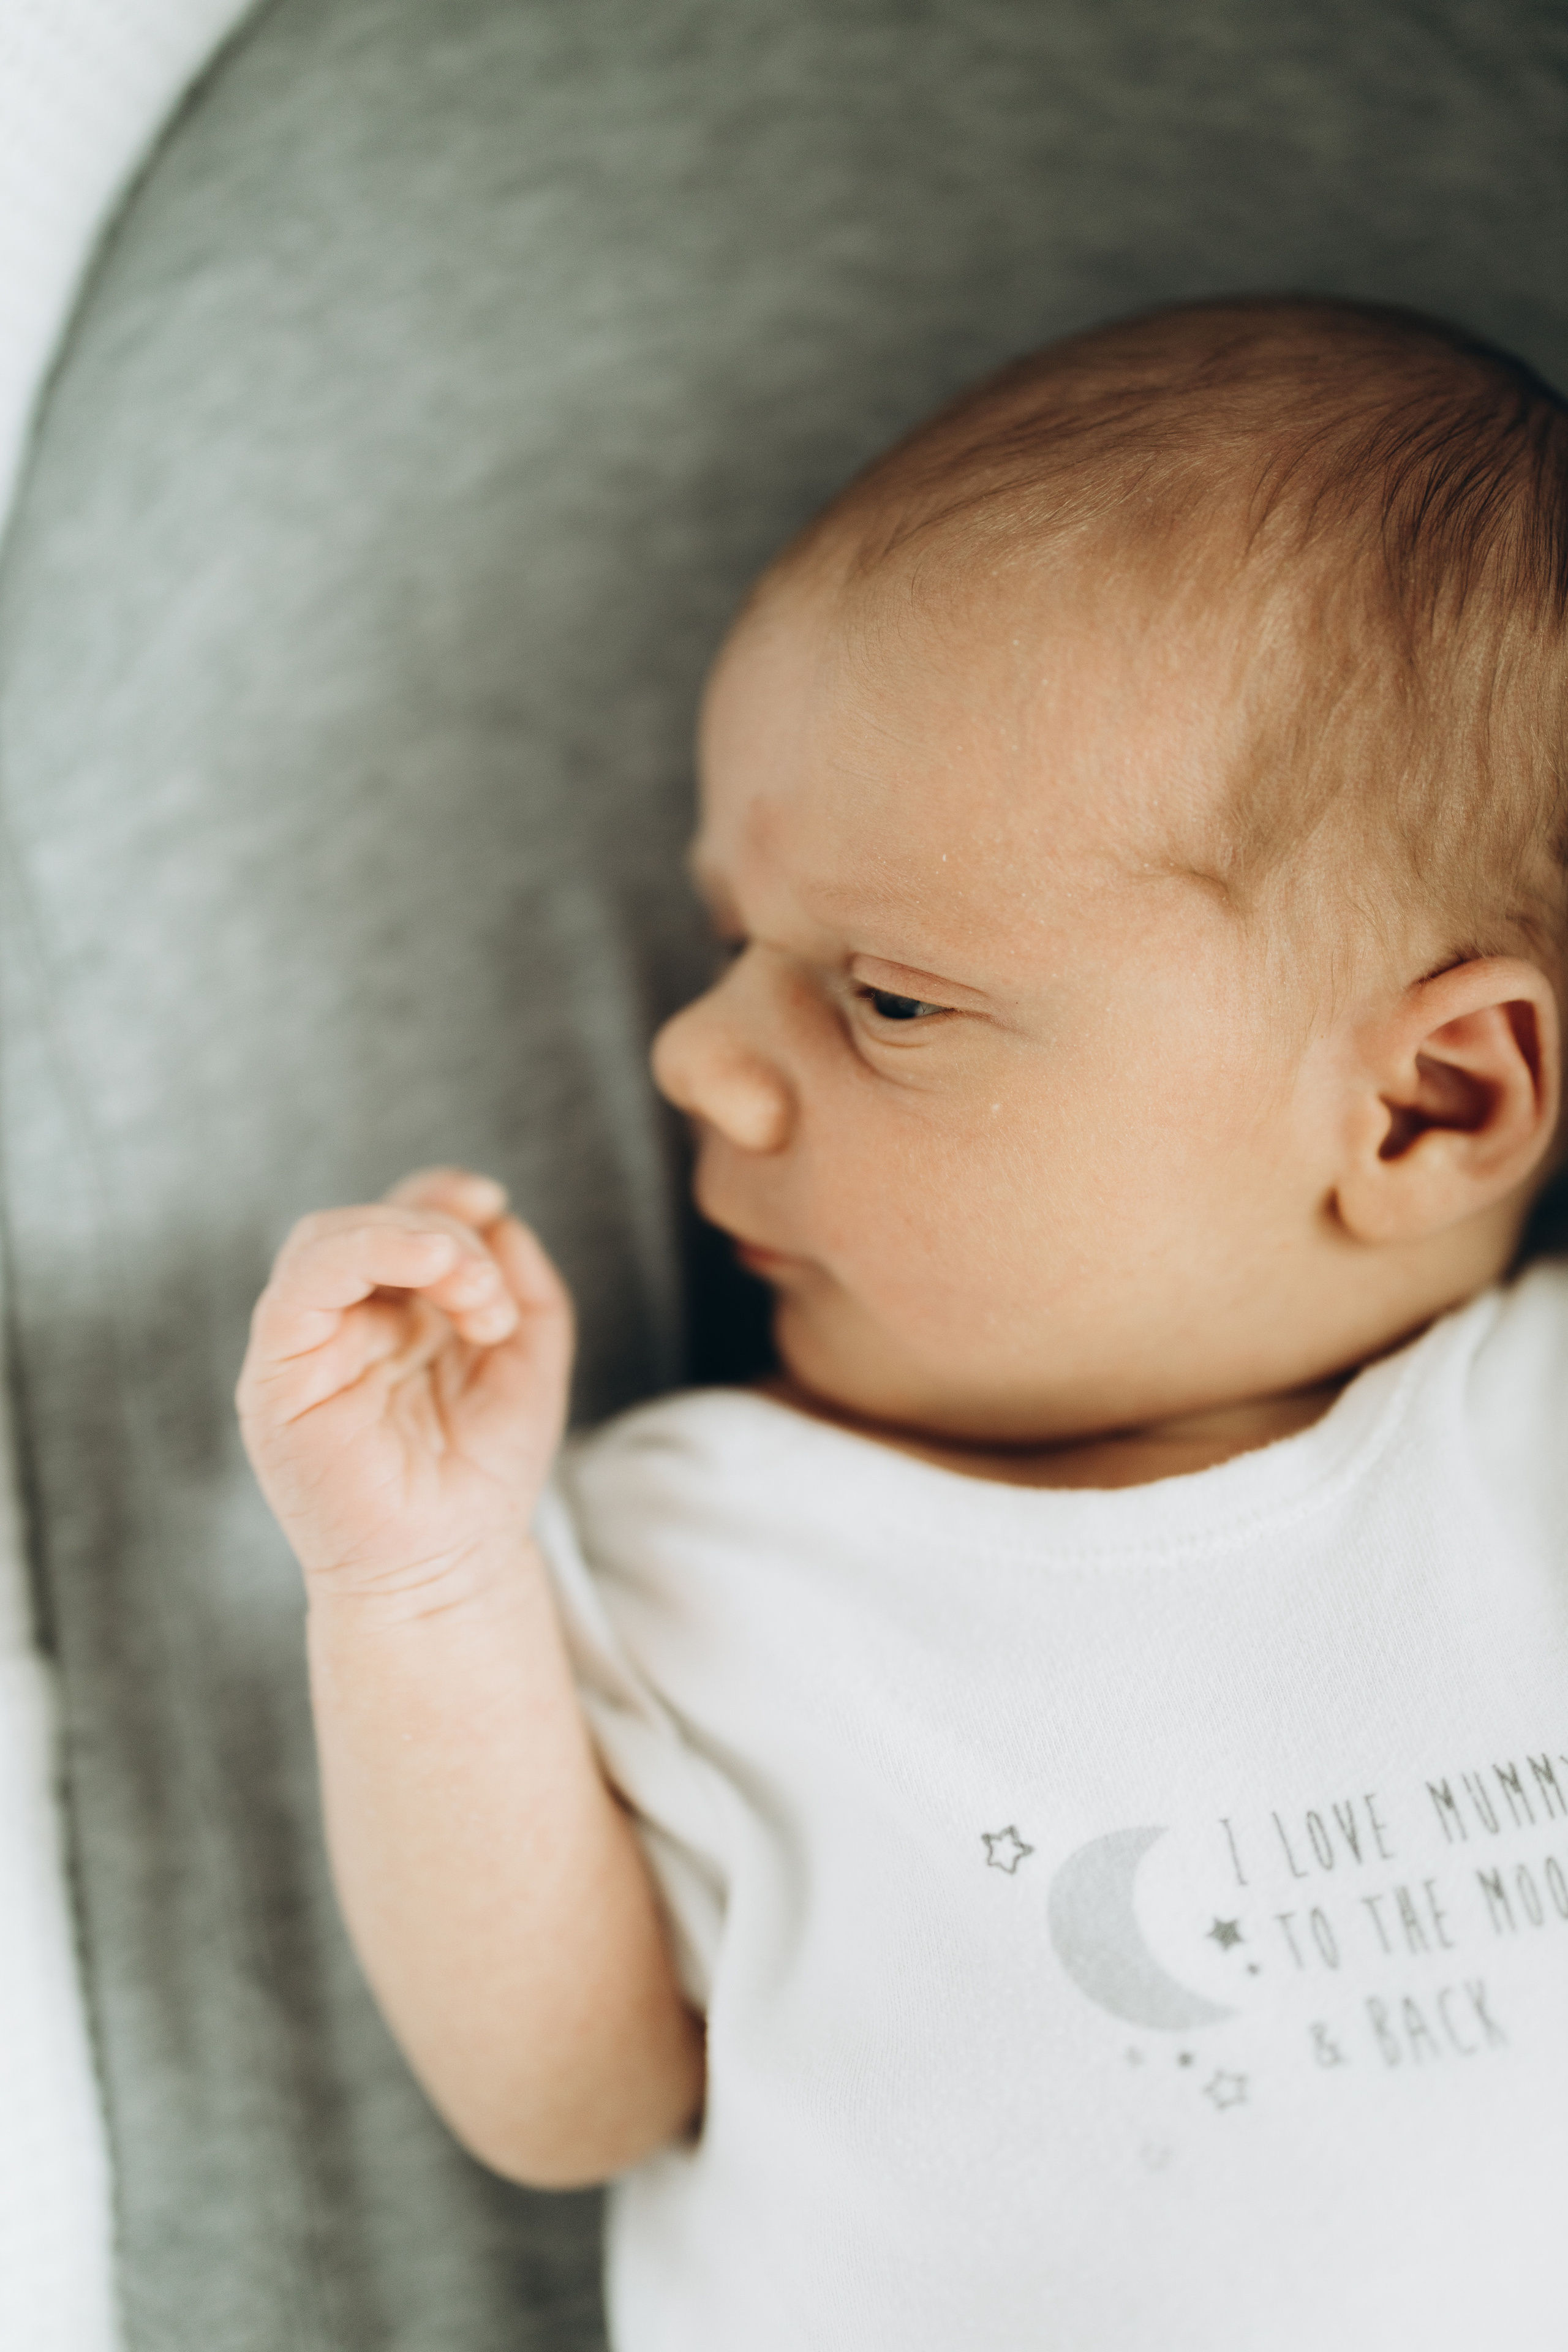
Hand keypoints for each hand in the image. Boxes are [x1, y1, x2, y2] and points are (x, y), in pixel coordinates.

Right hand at [237, 1168, 572, 1602]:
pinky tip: (431, 1269)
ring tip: (473, 1291)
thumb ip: (525, 1287)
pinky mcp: (276, 1382)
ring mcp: (301, 1352)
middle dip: (440, 1231)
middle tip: (489, 1292)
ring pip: (326, 1242)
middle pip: (366, 1226)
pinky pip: (296, 1291)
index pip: (393, 1223)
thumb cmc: (483, 1477)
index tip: (491, 1200)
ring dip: (413, 1242)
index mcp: (388, 1317)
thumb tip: (502, 1219)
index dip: (438, 1195)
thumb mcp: (529, 1365)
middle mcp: (338, 1327)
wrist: (450, 1570)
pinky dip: (362, 1254)